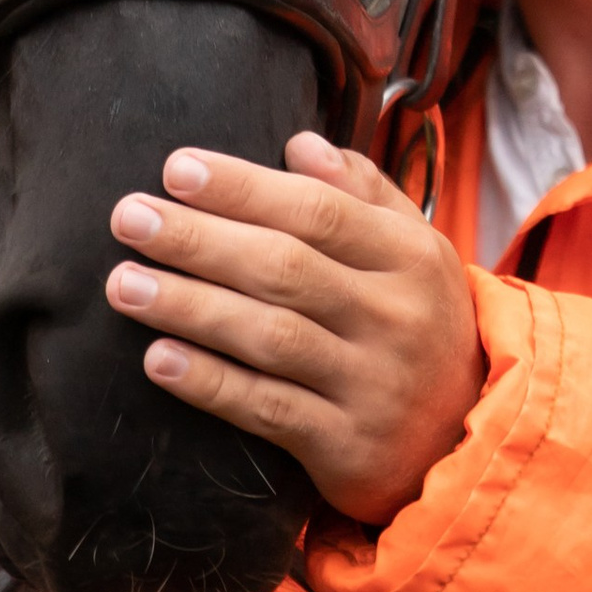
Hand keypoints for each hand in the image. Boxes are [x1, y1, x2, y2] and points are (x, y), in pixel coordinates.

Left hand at [106, 133, 487, 526]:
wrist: (466, 439)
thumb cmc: (419, 324)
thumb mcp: (415, 252)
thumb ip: (362, 193)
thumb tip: (298, 144)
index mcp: (412, 256)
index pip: (318, 211)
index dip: (244, 189)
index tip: (175, 168)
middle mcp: (396, 317)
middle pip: (285, 268)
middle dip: (199, 240)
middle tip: (128, 217)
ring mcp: (373, 385)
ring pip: (270, 337)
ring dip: (189, 307)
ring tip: (124, 284)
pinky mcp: (347, 447)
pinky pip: (268, 410)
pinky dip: (211, 384)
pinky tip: (159, 359)